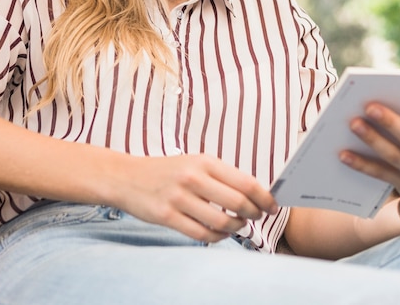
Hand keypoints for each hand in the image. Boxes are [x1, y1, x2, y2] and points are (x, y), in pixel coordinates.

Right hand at [117, 153, 277, 242]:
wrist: (127, 177)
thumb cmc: (166, 171)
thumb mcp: (193, 162)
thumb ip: (220, 175)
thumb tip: (254, 193)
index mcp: (203, 161)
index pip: (245, 181)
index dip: (264, 197)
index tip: (272, 205)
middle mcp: (193, 177)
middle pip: (238, 202)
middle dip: (254, 213)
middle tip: (256, 216)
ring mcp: (179, 198)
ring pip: (221, 221)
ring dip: (236, 227)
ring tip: (238, 225)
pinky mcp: (167, 216)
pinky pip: (202, 234)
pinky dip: (217, 237)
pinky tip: (220, 233)